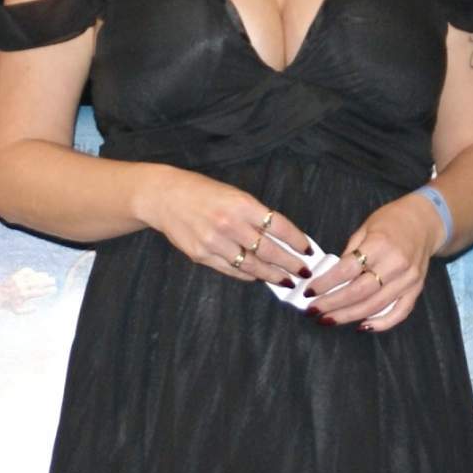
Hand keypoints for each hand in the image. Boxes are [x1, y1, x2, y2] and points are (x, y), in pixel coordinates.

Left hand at [0, 267, 56, 313]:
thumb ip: (27, 311)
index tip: (54, 289)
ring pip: (32, 276)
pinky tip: (35, 273)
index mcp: (24, 296)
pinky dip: (31, 271)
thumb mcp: (18, 312)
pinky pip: (25, 271)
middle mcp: (22, 287)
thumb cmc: (9, 306)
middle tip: (54, 281)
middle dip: (47, 281)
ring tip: (48, 275)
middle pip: (38, 283)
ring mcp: (18, 281)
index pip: (39, 292)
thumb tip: (37, 308)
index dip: (48, 290)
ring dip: (41, 275)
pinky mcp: (14, 276)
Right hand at [140, 168, 311, 285]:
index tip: (308, 251)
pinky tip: (257, 277)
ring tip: (285, 280)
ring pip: (252, 266)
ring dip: (272, 275)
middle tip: (303, 272)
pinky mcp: (201, 255)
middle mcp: (229, 224)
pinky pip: (231, 270)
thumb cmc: (201, 192)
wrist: (163, 197)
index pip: (279, 227)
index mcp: (241, 204)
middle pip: (269, 251)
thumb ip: (254, 215)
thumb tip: (280, 237)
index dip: (297, 241)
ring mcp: (214, 242)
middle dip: (290, 264)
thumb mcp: (232, 195)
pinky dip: (247, 276)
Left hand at [311, 192, 444, 330]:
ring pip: (376, 305)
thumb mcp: (365, 228)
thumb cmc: (390, 221)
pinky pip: (400, 312)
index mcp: (379, 244)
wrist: (425, 221)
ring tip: (328, 319)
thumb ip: (350, 252)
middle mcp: (396, 264)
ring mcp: (409, 279)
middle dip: (333, 304)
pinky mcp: (417, 289)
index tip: (309, 292)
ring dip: (349, 316)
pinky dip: (382, 323)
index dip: (326, 283)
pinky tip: (362, 326)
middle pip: (360, 292)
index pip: (348, 269)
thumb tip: (331, 276)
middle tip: (313, 311)